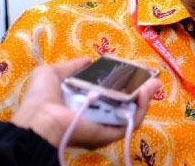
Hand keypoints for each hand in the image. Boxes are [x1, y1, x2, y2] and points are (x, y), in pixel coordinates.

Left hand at [11, 58, 161, 148]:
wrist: (40, 118)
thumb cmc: (43, 97)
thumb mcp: (53, 73)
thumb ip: (71, 67)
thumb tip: (87, 60)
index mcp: (83, 104)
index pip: (108, 95)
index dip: (122, 84)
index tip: (132, 71)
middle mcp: (96, 117)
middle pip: (125, 105)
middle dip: (140, 91)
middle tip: (152, 78)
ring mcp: (104, 126)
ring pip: (132, 114)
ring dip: (145, 98)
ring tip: (153, 83)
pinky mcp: (110, 134)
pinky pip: (131, 123)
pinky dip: (142, 108)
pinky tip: (146, 92)